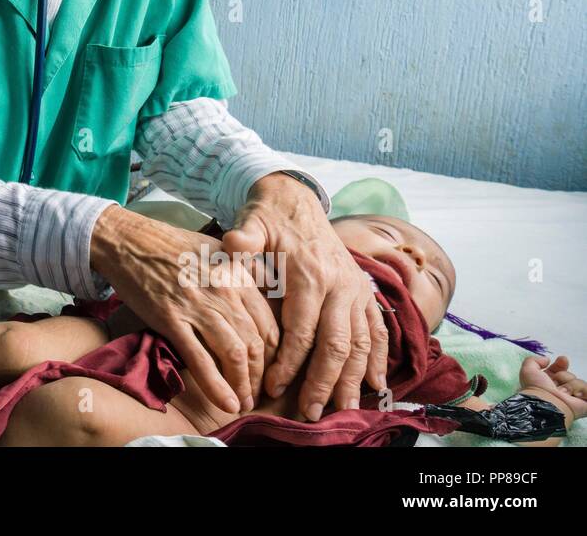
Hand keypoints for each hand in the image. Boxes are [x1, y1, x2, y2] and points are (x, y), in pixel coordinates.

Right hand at [91, 204, 276, 413]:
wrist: (127, 239)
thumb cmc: (169, 245)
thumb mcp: (215, 250)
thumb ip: (240, 275)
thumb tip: (256, 303)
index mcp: (239, 274)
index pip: (269, 325)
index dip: (273, 356)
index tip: (268, 372)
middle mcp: (225, 290)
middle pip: (256, 343)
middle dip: (260, 377)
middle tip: (256, 395)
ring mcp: (198, 305)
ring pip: (234, 354)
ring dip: (242, 386)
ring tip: (242, 403)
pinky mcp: (172, 319)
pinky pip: (201, 360)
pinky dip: (217, 387)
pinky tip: (226, 403)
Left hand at [222, 173, 388, 420]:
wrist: (296, 199)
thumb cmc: (268, 218)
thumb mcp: (253, 222)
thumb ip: (245, 237)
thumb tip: (232, 241)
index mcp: (310, 273)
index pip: (301, 328)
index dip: (289, 361)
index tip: (273, 386)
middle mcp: (339, 285)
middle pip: (335, 342)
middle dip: (323, 381)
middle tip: (310, 412)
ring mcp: (356, 290)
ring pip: (361, 342)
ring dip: (354, 378)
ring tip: (344, 409)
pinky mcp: (364, 292)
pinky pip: (377, 330)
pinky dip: (379, 358)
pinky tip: (376, 385)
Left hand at [520, 355, 586, 419]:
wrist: (547, 404)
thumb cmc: (536, 388)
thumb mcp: (528, 370)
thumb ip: (533, 360)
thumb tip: (547, 359)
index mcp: (548, 383)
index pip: (559, 370)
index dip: (561, 364)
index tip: (563, 359)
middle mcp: (561, 390)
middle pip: (569, 375)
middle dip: (564, 375)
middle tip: (557, 381)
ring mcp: (573, 397)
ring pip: (578, 381)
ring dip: (570, 384)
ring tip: (562, 392)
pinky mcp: (583, 404)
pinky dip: (581, 390)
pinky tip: (574, 395)